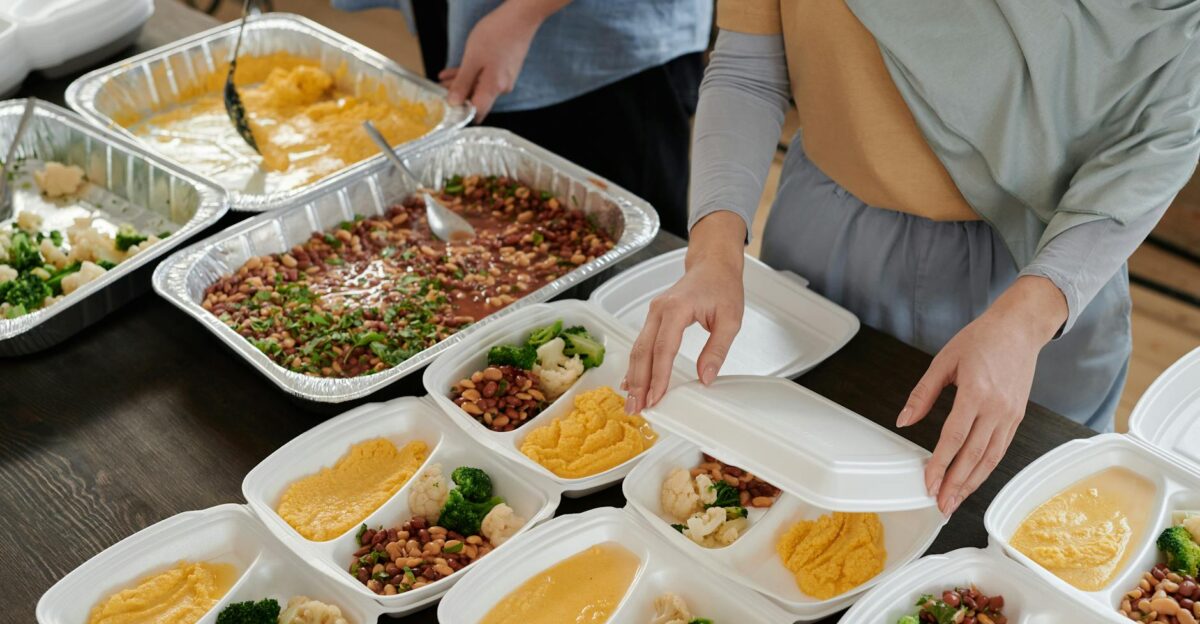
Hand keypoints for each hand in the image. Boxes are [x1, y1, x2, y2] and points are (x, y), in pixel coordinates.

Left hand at [439, 1, 558, 120]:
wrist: (519, 18)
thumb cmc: (497, 35)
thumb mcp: (472, 59)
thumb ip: (462, 83)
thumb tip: (454, 102)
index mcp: (494, 88)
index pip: (477, 112)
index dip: (461, 114)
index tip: (446, 109)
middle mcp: (502, 87)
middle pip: (477, 99)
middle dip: (458, 96)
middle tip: (439, 91)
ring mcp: (505, 78)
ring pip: (479, 86)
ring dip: (462, 84)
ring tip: (443, 79)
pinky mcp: (505, 70)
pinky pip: (485, 77)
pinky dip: (471, 75)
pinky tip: (456, 71)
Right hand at [624, 211, 747, 413]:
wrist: (712, 265)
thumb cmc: (722, 288)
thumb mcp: (731, 319)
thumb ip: (717, 350)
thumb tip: (706, 378)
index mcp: (677, 309)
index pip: (664, 348)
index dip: (659, 376)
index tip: (656, 397)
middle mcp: (659, 311)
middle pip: (643, 352)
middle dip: (639, 382)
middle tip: (637, 408)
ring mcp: (653, 314)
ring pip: (638, 349)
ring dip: (634, 377)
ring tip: (632, 402)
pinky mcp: (653, 318)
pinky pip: (640, 344)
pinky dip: (635, 366)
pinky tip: (631, 383)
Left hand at [899, 275, 1067, 515]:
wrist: (1020, 328)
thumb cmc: (982, 339)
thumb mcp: (944, 361)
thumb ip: (923, 394)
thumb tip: (904, 420)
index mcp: (976, 392)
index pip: (953, 438)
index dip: (939, 464)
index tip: (927, 482)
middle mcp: (997, 408)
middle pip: (973, 456)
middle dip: (955, 484)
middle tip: (940, 505)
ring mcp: (1010, 415)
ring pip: (990, 458)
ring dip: (972, 483)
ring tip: (955, 500)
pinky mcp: (1018, 417)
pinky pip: (1001, 449)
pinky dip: (986, 468)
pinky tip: (974, 479)